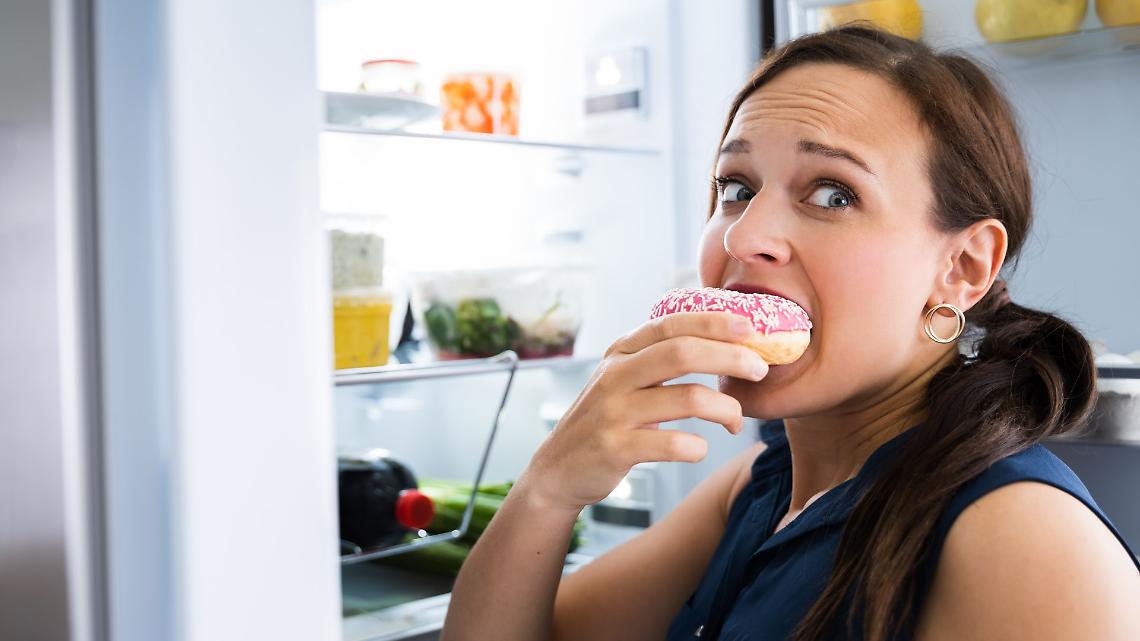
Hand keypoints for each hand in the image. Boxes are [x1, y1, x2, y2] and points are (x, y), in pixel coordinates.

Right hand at [516, 311, 769, 514]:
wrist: (559, 469)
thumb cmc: (607, 420)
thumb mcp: (623, 378)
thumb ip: (659, 358)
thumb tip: (727, 343)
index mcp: (621, 351)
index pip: (671, 324)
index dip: (714, 322)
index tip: (751, 327)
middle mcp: (615, 375)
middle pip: (683, 353)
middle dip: (730, 357)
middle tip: (759, 370)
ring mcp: (614, 412)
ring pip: (687, 398)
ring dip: (724, 409)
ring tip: (735, 421)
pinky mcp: (615, 448)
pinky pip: (671, 443)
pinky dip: (696, 447)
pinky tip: (699, 448)